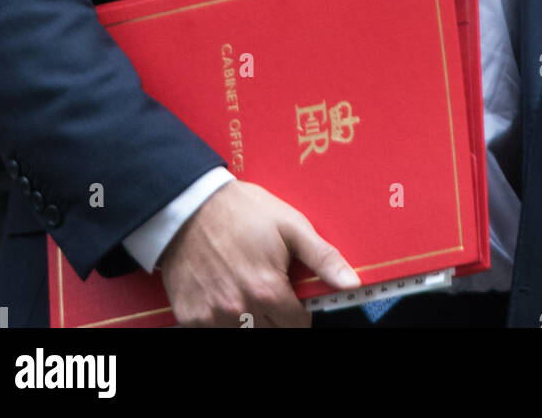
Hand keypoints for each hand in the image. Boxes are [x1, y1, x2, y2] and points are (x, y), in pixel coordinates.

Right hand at [157, 179, 360, 327]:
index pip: (298, 328)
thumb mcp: (290, 225)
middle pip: (271, 335)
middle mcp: (240, 311)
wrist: (189, 205)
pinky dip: (221, 321)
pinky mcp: (190, 317)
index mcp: (268, 291)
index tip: (293, 299)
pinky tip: (221, 296)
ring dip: (250, 321)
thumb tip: (352, 284)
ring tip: (245, 292)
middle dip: (276, 319)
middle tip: (268, 292)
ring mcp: (212, 318)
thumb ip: (323, 258)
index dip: (299, 314)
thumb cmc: (242, 212)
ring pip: (243, 337)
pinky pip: (212, 332)